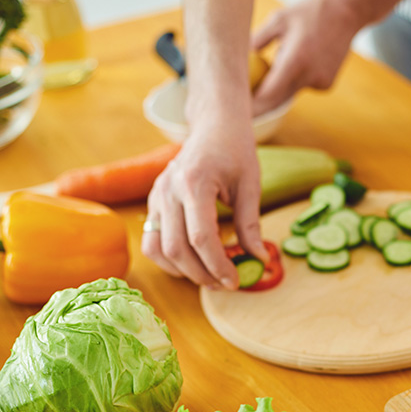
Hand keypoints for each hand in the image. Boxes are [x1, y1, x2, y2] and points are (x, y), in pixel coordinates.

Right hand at [142, 118, 266, 288]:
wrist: (214, 127)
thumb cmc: (236, 152)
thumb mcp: (250, 185)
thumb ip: (250, 225)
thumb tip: (259, 259)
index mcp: (195, 183)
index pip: (201, 238)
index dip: (218, 265)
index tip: (235, 281)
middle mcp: (169, 191)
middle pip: (177, 248)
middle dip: (202, 274)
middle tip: (226, 284)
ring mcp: (156, 197)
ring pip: (158, 249)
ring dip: (183, 271)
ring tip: (210, 277)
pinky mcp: (153, 203)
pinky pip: (152, 241)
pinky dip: (169, 260)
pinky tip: (192, 265)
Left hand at [249, 0, 363, 115]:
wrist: (347, 14)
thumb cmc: (309, 13)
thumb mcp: (278, 20)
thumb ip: (257, 40)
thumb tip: (237, 59)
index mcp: (296, 60)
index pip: (269, 94)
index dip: (252, 106)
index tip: (238, 111)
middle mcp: (310, 76)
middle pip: (277, 101)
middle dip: (260, 107)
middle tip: (242, 112)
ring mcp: (320, 83)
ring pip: (290, 93)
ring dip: (278, 88)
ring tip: (284, 61)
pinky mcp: (326, 85)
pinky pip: (302, 87)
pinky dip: (295, 80)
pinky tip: (302, 59)